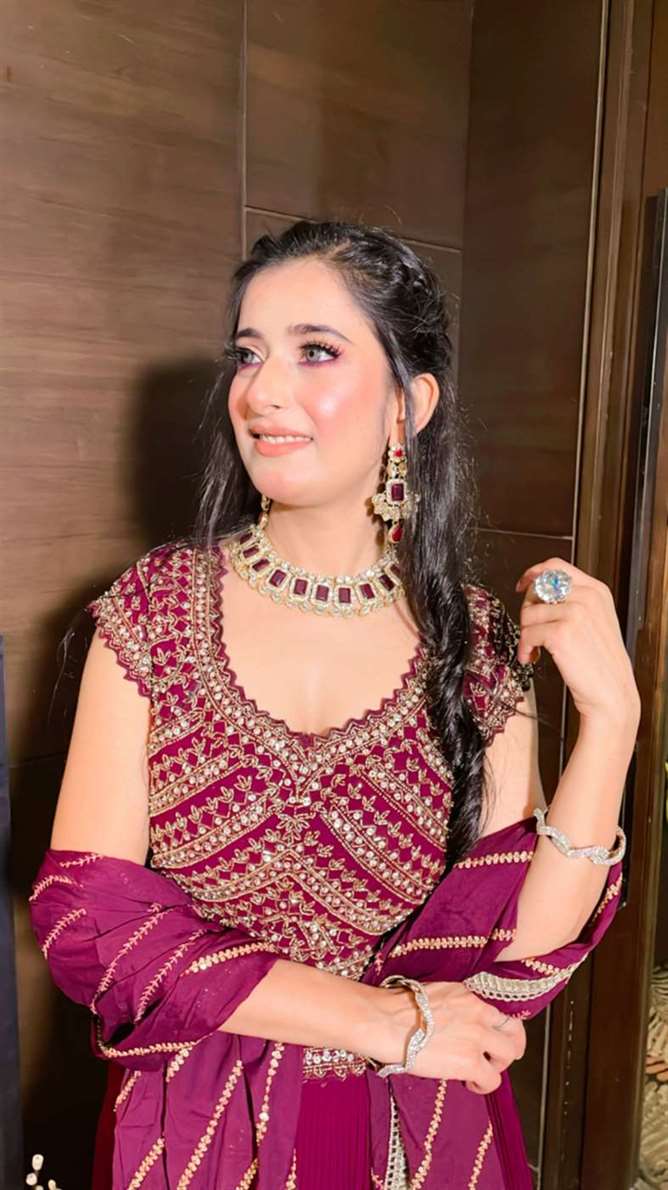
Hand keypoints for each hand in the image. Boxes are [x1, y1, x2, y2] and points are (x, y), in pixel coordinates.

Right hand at [377, 980, 526, 1092]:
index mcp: (468, 995)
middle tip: (499, 1057)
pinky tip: (469, 1084)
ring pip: (508, 1054)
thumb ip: (454, 1007)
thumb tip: (454, 1024)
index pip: (498, 1010)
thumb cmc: (397, 1010)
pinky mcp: (470, 1061)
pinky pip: (492, 1079)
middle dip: (509, 1046)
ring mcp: (477, 1037)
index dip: (499, 1027)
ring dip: (497, 1066)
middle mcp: (478, 1012)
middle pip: (514, 1030)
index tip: (496, 1035)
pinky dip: (483, 1085)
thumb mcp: (434, 996)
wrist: (386, 1022)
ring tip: (480, 1072)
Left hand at [514, 558, 640, 729]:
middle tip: (532, 629)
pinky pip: (527, 633)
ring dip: (526, 633)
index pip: (555, 566)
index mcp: (596, 590)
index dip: (532, 574)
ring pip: (528, 612)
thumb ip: (574, 601)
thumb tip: (540, 591)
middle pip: (537, 587)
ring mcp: (575, 613)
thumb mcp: (596, 621)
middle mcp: (587, 597)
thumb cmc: (601, 663)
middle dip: (527, 609)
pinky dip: (525, 648)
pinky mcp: (561, 632)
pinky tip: (533, 657)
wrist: (611, 693)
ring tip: (535, 648)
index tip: (521, 585)